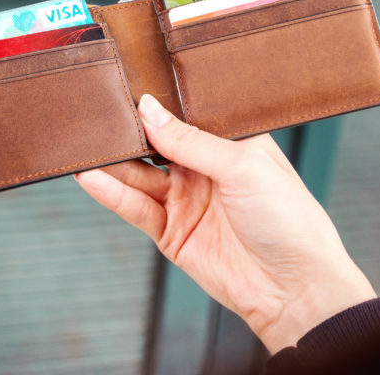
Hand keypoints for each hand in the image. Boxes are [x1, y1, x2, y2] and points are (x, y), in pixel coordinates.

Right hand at [75, 94, 375, 352]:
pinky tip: (93, 179)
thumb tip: (151, 109)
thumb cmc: (289, 219)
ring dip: (113, 164)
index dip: (158, 105)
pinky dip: (113, 194)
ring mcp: (185, 200)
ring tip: (87, 149)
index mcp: (229, 144)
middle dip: (129, 133)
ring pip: (139, 176)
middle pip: (155, 145)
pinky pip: (136, 208)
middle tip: (99, 117)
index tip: (128, 90)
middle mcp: (204, 169)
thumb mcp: (242, 165)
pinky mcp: (171, 231)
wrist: (293, 288)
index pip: (184, 117)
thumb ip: (191, 140)